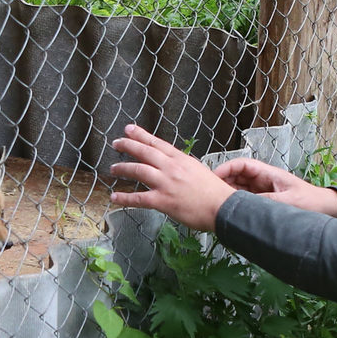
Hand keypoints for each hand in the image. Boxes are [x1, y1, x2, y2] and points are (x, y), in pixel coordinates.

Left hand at [109, 124, 235, 231]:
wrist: (223, 208)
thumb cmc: (214, 192)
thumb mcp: (198, 171)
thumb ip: (182, 167)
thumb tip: (172, 166)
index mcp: (181, 159)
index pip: (157, 143)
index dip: (141, 135)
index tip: (129, 129)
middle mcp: (172, 168)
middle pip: (144, 152)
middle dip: (127, 146)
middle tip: (116, 143)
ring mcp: (166, 183)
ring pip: (138, 170)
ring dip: (123, 168)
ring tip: (113, 169)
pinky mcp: (163, 201)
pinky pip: (139, 198)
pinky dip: (124, 198)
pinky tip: (115, 197)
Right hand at [212, 157, 336, 216]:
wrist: (325, 208)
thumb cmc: (311, 201)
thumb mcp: (288, 202)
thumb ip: (266, 202)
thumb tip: (245, 206)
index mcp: (268, 174)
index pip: (242, 166)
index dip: (226, 169)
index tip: (214, 178)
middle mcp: (263, 180)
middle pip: (236, 176)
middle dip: (222, 182)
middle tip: (210, 193)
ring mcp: (263, 190)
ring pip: (239, 189)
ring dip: (228, 194)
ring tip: (217, 204)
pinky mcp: (264, 201)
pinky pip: (246, 199)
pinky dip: (236, 203)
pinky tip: (230, 212)